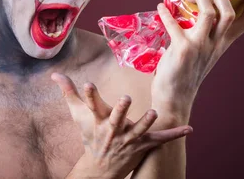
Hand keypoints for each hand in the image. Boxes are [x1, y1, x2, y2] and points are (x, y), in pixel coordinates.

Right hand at [51, 73, 191, 178]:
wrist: (100, 168)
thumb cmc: (90, 136)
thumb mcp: (79, 115)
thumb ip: (68, 92)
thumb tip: (54, 74)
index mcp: (98, 121)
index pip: (91, 105)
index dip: (89, 95)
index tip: (88, 83)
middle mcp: (112, 131)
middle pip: (116, 120)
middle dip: (120, 111)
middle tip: (125, 98)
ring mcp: (128, 140)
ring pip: (139, 131)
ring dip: (146, 123)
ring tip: (155, 113)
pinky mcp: (143, 146)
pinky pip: (160, 140)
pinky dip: (174, 134)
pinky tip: (189, 128)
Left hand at [151, 0, 243, 121]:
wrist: (175, 99)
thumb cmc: (186, 74)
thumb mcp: (203, 54)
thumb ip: (204, 35)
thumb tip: (191, 10)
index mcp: (222, 44)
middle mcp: (215, 44)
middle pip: (229, 12)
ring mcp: (199, 46)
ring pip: (209, 14)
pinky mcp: (182, 50)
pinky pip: (174, 25)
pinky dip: (166, 13)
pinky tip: (161, 7)